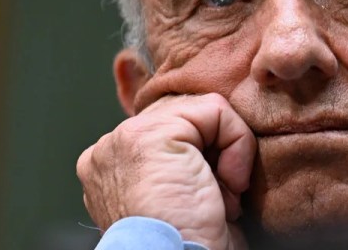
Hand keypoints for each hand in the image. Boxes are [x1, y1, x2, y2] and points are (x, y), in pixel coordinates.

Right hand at [77, 93, 255, 249]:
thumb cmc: (188, 245)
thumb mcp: (180, 195)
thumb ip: (181, 161)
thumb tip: (213, 141)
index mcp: (110, 167)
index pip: (172, 131)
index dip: (204, 158)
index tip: (210, 200)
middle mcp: (109, 149)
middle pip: (186, 118)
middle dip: (214, 155)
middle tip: (219, 201)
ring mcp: (126, 137)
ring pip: (203, 112)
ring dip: (228, 153)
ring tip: (221, 197)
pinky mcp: (153, 132)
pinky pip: (217, 111)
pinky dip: (238, 144)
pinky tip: (227, 184)